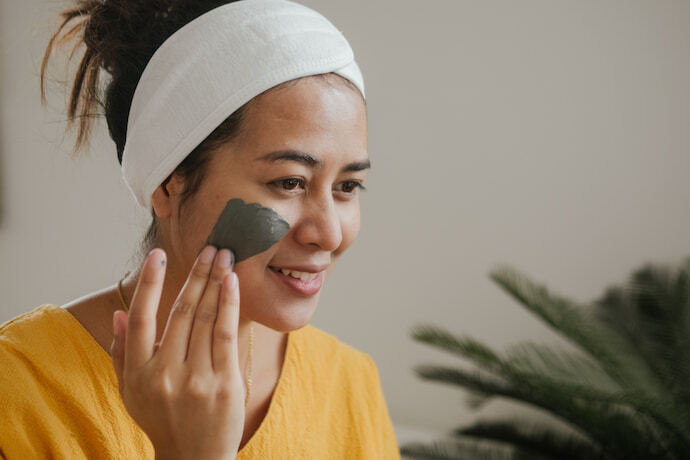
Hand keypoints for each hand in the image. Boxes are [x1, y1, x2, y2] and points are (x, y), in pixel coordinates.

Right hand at [110, 246, 243, 459]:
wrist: (194, 459)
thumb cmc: (161, 419)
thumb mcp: (130, 392)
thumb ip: (121, 352)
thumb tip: (118, 314)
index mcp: (139, 373)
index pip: (141, 318)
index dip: (148, 283)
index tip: (157, 255)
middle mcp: (165, 374)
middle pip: (182, 312)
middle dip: (197, 274)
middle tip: (209, 248)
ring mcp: (197, 380)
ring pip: (206, 318)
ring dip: (216, 281)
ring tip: (224, 257)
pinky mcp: (225, 384)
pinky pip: (227, 335)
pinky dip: (230, 305)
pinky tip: (232, 283)